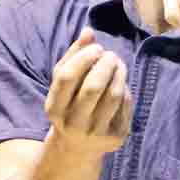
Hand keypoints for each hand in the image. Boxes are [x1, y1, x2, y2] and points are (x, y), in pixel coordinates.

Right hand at [44, 27, 131, 158]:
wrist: (78, 148)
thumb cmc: (71, 104)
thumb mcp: (64, 83)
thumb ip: (74, 55)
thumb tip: (89, 31)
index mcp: (54, 108)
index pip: (66, 77)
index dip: (83, 57)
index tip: (97, 48)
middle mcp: (73, 123)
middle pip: (93, 86)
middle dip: (106, 64)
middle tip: (111, 55)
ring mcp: (95, 133)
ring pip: (114, 95)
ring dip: (120, 73)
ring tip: (118, 64)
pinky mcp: (116, 138)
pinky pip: (125, 105)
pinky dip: (125, 89)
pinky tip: (120, 84)